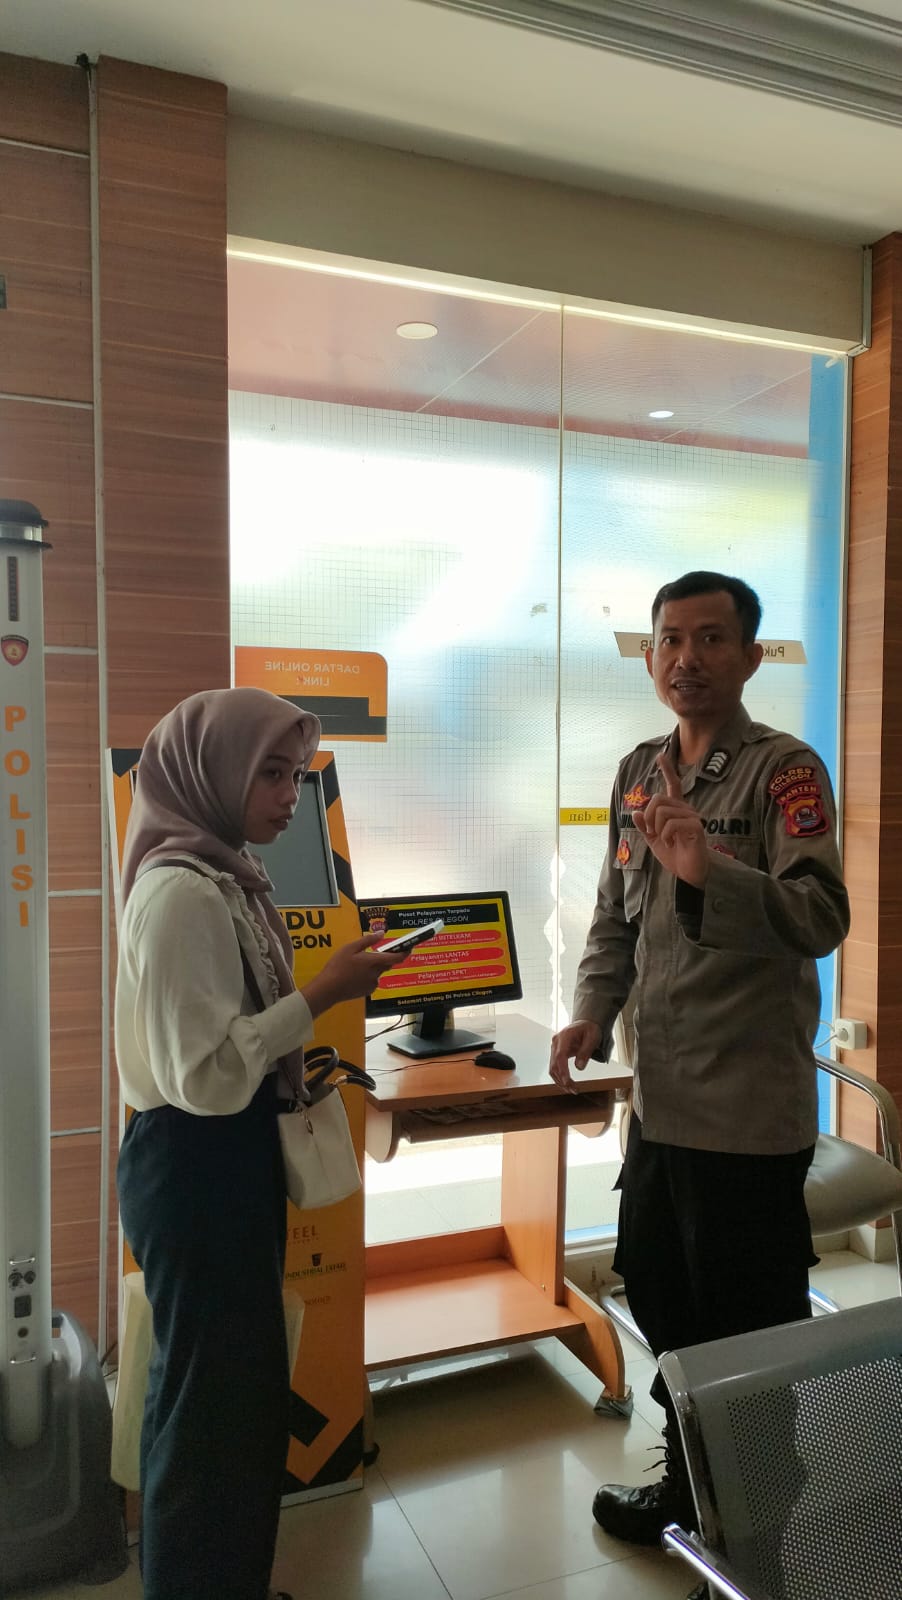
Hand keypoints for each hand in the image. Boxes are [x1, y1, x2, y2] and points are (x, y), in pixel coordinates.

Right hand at [302, 934, 406, 1017]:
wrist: (329, 989)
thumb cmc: (338, 966)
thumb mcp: (350, 948)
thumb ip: (367, 940)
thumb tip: (382, 933)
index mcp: (374, 961)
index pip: (396, 957)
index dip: (405, 952)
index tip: (409, 948)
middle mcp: (377, 973)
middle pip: (386, 964)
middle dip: (381, 958)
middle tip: (368, 954)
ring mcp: (372, 984)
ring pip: (377, 972)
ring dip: (372, 967)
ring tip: (354, 965)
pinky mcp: (367, 991)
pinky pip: (371, 980)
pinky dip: (366, 976)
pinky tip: (353, 975)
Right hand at [549, 1020, 601, 1090]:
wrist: (585, 1024)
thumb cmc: (589, 1029)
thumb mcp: (592, 1038)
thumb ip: (585, 1052)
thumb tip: (579, 1067)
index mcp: (564, 1036)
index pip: (560, 1056)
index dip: (562, 1070)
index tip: (567, 1082)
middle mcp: (556, 1042)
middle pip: (554, 1064)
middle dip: (563, 1080)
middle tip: (574, 1090)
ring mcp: (554, 1048)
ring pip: (552, 1068)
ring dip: (561, 1081)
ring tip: (572, 1090)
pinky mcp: (556, 1053)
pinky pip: (555, 1067)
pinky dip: (560, 1077)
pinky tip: (567, 1084)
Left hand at [632, 752, 709, 888]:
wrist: (686, 873)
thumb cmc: (674, 855)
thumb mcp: (653, 840)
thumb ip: (645, 826)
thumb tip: (636, 813)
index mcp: (676, 810)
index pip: (673, 785)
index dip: (667, 770)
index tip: (660, 756)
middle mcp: (685, 810)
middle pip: (658, 799)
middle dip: (649, 817)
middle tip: (653, 832)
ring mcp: (692, 817)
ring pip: (662, 811)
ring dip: (657, 829)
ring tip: (665, 840)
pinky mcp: (695, 828)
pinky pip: (671, 824)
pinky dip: (665, 835)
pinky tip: (671, 843)